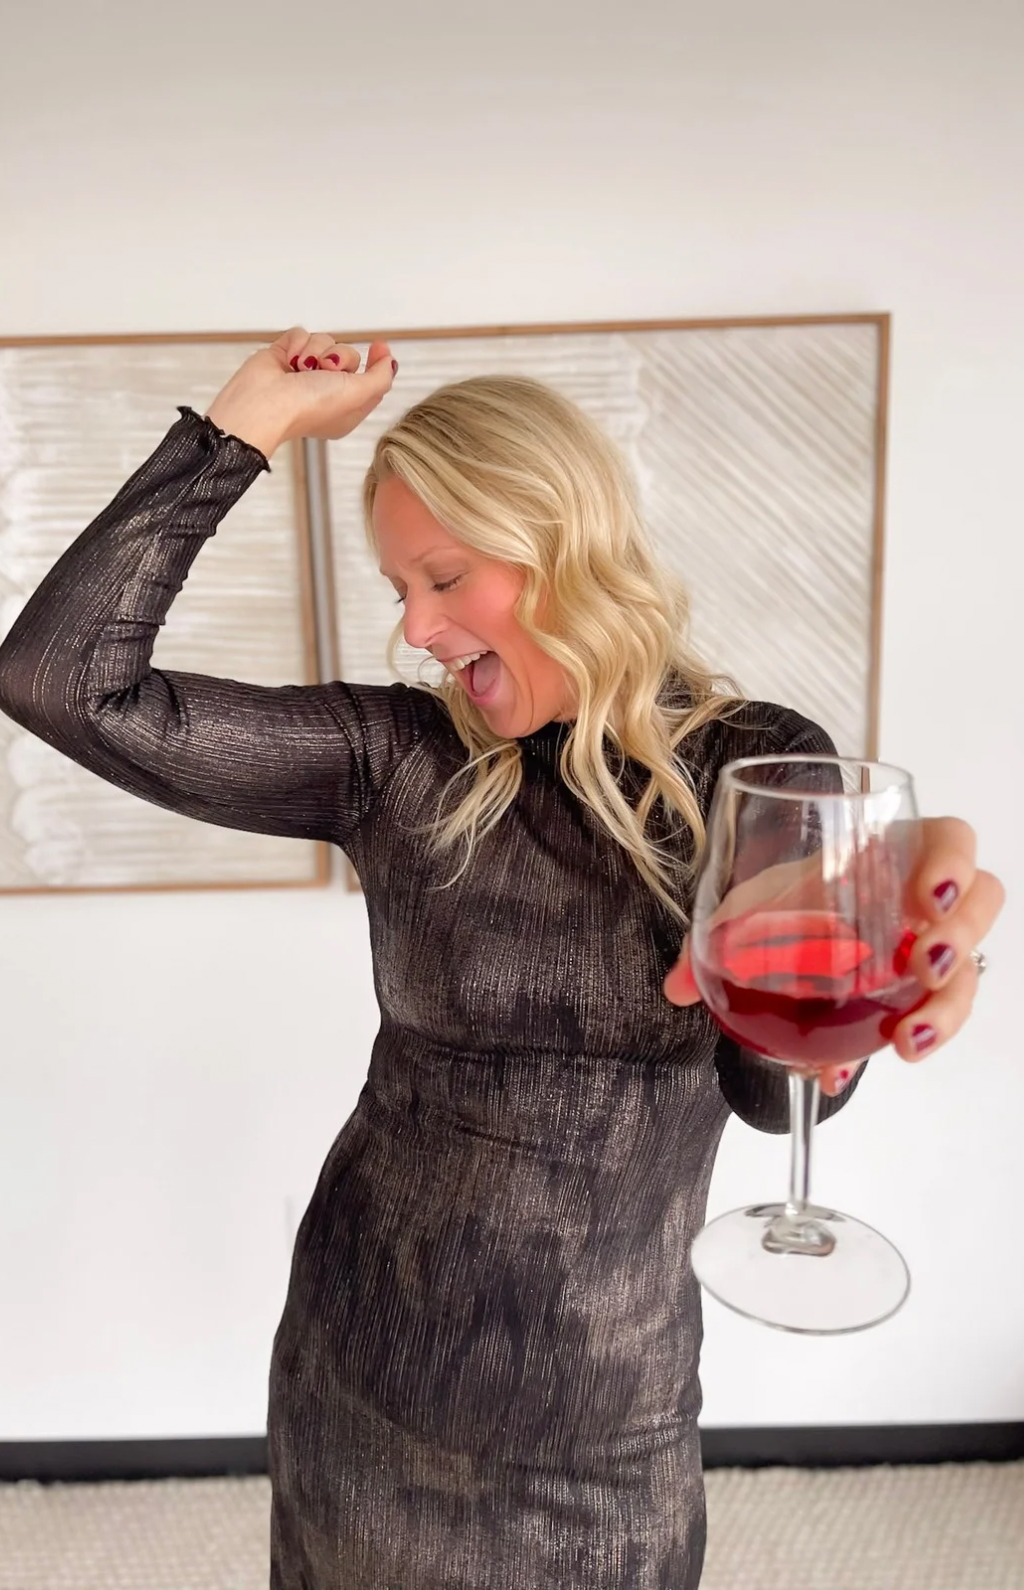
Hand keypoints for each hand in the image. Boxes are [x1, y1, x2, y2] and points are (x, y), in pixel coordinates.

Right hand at [205, 327, 396, 456]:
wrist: (264, 403)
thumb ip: (380, 378)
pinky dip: (297, 345)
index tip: (379, 345)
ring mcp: (305, 373)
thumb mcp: (358, 396)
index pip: (370, 379)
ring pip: (325, 341)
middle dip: (340, 358)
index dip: (377, 362)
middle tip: (326, 371)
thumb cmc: (308, 407)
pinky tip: (289, 362)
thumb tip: (390, 361)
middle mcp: (326, 390)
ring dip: (316, 351)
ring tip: (303, 369)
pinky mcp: (286, 356)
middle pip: (349, 355)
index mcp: (346, 408)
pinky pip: (302, 334)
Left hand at [664, 816, 1004, 1095]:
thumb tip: (677, 988)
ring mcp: (929, 949)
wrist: (791, 930)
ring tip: (907, 1039)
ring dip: (945, 1009)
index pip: (950, 838)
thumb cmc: (790, 898)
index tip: (928, 895)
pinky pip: (927, 1021)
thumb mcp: (751, 906)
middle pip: (980, 905)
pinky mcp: (918, 996)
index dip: (952, 861)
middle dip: (960, 938)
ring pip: (967, 973)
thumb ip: (718, 937)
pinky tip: (842, 1075)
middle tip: (924, 966)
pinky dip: (889, 1048)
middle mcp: (922, 900)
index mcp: (891, 852)